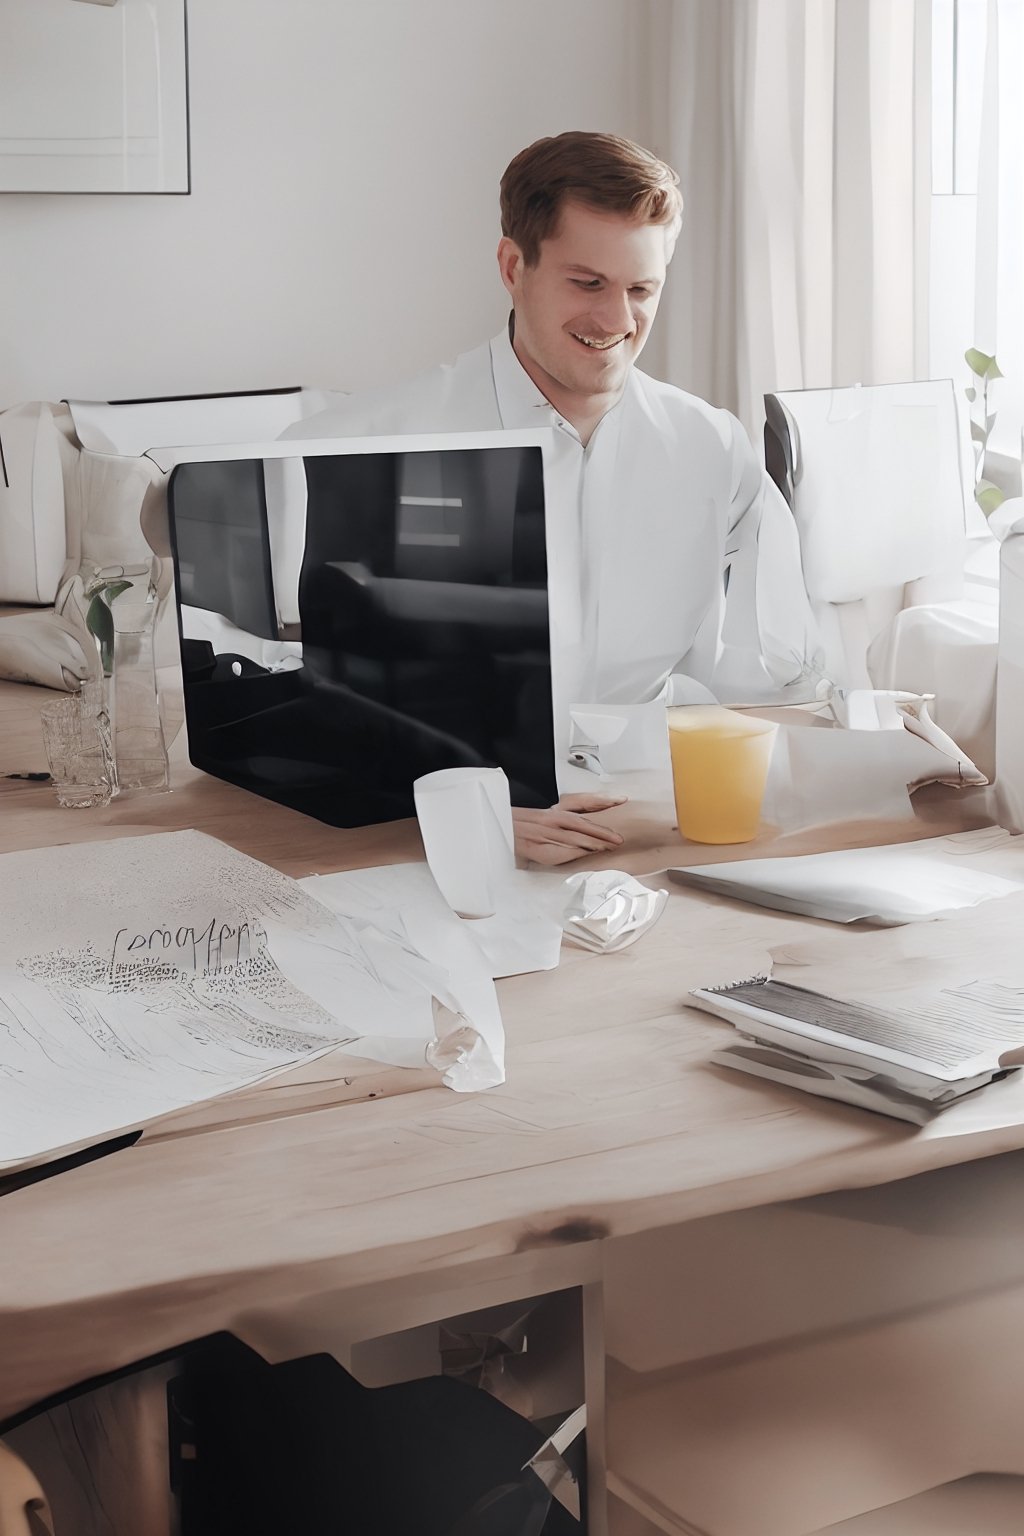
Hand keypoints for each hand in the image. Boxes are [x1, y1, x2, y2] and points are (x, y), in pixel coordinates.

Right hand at [512, 793, 627, 866]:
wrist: (494, 831)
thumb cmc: (514, 829)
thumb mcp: (538, 821)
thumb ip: (558, 824)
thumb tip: (583, 831)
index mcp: (551, 812)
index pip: (580, 802)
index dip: (601, 800)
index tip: (619, 800)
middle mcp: (548, 819)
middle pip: (581, 822)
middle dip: (602, 830)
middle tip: (618, 838)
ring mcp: (543, 833)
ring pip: (573, 837)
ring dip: (593, 842)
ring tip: (609, 847)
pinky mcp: (536, 848)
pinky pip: (559, 850)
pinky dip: (575, 852)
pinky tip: (586, 854)